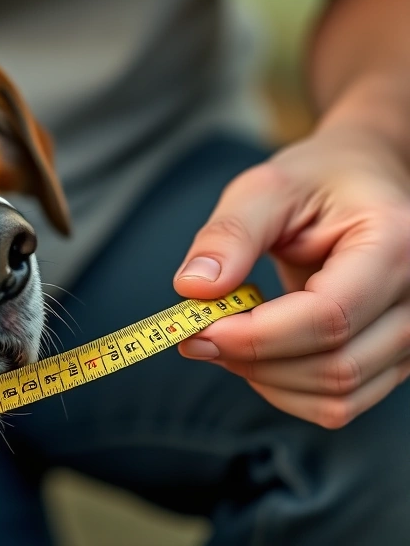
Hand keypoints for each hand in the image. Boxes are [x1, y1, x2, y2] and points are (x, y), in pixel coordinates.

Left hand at [173, 128, 409, 428]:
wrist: (363, 182)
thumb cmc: (316, 180)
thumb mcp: (266, 188)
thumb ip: (230, 236)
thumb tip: (193, 289)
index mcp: (397, 242)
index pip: (329, 316)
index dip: (257, 335)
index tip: (197, 329)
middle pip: (335, 366)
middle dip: (253, 361)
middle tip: (195, 336)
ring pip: (338, 397)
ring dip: (266, 381)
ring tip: (224, 339)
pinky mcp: (396, 358)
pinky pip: (340, 402)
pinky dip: (286, 390)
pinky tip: (256, 353)